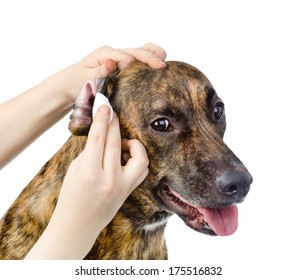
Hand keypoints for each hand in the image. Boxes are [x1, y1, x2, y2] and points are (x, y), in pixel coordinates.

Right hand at [25, 105, 148, 258]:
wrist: (78, 225)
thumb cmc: (71, 196)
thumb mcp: (75, 170)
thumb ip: (90, 151)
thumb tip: (102, 132)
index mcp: (90, 174)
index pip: (98, 139)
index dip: (102, 120)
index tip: (104, 105)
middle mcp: (109, 180)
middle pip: (116, 143)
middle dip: (114, 123)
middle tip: (112, 112)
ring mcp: (122, 187)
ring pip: (139, 156)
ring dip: (131, 143)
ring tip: (121, 143)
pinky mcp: (129, 191)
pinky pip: (142, 169)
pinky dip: (138, 157)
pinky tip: (127, 155)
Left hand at [65, 43, 166, 100]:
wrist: (70, 84)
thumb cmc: (76, 82)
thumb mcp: (85, 79)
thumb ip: (100, 72)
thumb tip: (113, 63)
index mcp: (106, 54)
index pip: (126, 58)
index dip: (136, 65)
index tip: (146, 75)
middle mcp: (113, 53)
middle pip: (136, 51)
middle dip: (150, 57)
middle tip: (162, 66)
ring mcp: (117, 57)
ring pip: (139, 51)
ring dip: (152, 54)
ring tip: (163, 60)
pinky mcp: (120, 64)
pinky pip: (136, 59)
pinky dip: (148, 60)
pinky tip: (157, 64)